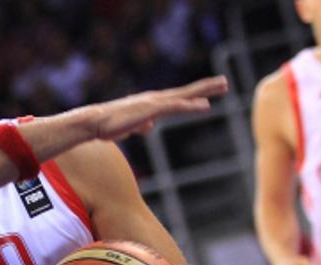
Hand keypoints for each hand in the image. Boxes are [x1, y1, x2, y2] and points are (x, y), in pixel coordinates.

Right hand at [87, 76, 229, 140]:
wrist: (95, 122)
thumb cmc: (109, 124)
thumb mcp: (130, 125)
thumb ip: (141, 123)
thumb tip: (149, 125)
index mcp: (152, 103)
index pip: (178, 97)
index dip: (194, 94)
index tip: (209, 92)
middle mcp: (156, 99)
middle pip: (186, 91)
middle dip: (206, 87)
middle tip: (224, 82)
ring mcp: (155, 103)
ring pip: (185, 95)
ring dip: (204, 90)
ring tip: (223, 86)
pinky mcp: (152, 109)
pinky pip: (177, 107)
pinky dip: (192, 105)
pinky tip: (206, 106)